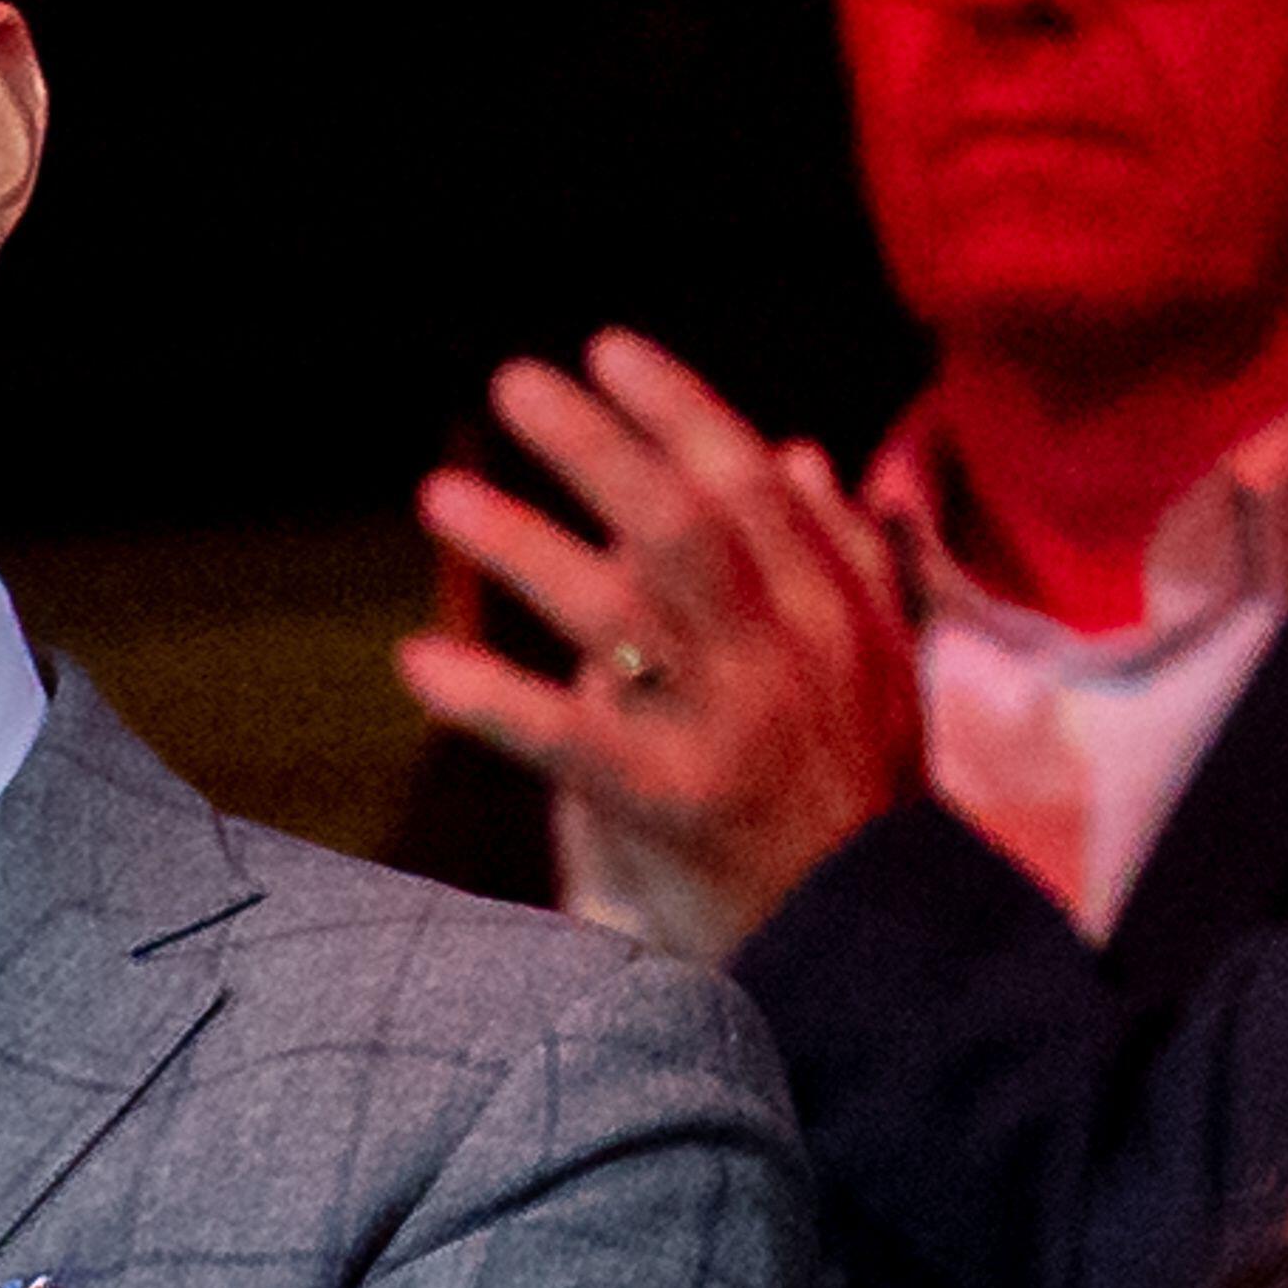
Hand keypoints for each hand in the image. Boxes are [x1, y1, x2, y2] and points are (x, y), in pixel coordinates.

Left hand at [397, 330, 919, 962]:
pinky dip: (490, 701)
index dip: (680, 409)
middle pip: (684, 524)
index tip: (607, 349)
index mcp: (831, 611)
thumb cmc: (848, 791)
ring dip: (525, 544)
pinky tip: (416, 665)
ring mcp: (728, 726)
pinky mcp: (670, 806)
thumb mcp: (868, 663)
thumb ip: (834, 556)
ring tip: (440, 495)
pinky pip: (569, 742)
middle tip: (515, 384)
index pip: (753, 484)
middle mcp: (785, 653)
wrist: (871, 938)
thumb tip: (796, 452)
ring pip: (621, 612)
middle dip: (600, 447)